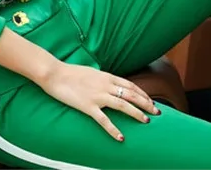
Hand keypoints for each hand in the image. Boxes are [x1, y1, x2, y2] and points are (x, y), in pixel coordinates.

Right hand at [38, 61, 160, 141]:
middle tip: (156, 112)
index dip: (142, 93)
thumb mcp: (90, 72)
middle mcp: (104, 85)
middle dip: (145, 103)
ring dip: (136, 113)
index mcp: (106, 76)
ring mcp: (97, 95)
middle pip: (130, 94)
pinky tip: (121, 137)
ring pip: (122, 105)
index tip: (151, 100)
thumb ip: (102, 79)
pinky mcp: (88, 106)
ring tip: (146, 121)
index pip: (130, 85)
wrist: (54, 73)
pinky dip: (113, 129)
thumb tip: (111, 85)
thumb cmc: (70, 72)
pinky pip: (104, 120)